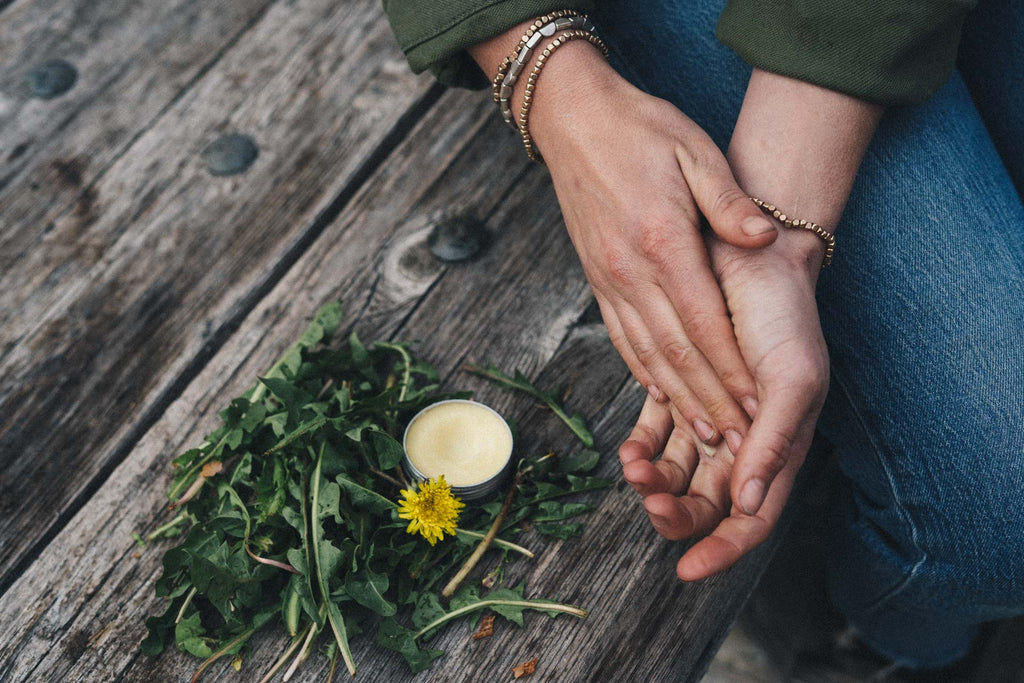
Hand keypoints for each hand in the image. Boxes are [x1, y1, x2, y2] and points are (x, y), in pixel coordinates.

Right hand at [528, 47, 778, 446]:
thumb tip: (764, 238)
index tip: (759, 408)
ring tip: (706, 435)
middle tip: (738, 444)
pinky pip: (623, 338)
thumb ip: (728, 200)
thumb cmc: (642, 130)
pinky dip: (644, 372)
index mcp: (661, 241)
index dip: (733, 372)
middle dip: (712, 402)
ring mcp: (609, 280)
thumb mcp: (694, 149)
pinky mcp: (598, 281)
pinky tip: (660, 396)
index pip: (705, 324)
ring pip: (648, 355)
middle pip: (678, 353)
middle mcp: (631, 272)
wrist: (575, 122)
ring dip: (680, 400)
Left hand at [619, 232, 828, 579]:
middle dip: (677, 514)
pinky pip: (654, 433)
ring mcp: (707, 417)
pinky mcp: (677, 389)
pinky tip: (629, 451)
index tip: (686, 570)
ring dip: (653, 482)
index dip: (721, 548)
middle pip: (705, 502)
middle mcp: (742, 442)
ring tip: (634, 470)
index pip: (750, 518)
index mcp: (778, 448)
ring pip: (675, 472)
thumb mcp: (794, 380)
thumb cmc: (786, 317)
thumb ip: (776, 443)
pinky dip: (641, 448)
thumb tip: (750, 504)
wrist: (751, 255)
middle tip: (651, 505)